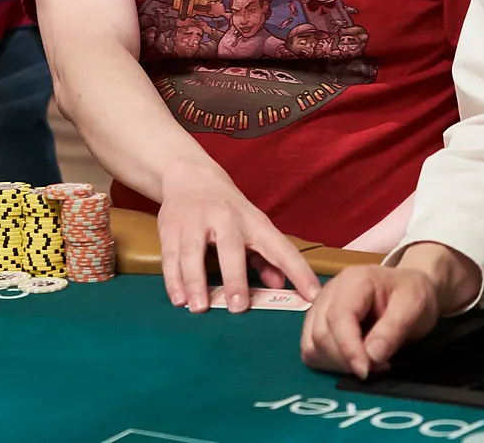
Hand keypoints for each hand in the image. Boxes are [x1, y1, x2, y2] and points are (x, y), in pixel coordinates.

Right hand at [156, 164, 321, 313]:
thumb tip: (278, 286)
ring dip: (195, 282)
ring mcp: (195, 221)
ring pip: (192, 252)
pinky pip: (170, 256)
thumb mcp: (252, 227)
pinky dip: (173, 279)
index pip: (281, 248)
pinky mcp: (170, 227)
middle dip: (235, 277)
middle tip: (238, 307)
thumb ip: (266, 259)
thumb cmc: (228, 210)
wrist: (190, 176)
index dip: (299, 272)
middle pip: (230, 247)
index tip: (313, 296)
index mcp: (253, 222)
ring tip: (199, 308)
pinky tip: (178, 299)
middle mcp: (224, 218)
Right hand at [301, 265, 443, 379]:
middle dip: (346, 359)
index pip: (338, 317)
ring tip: (369, 363)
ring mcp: (320, 307)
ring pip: (311, 345)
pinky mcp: (318, 323)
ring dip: (336, 364)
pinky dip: (329, 363)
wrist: (410, 288)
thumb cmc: (412, 294)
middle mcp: (330, 292)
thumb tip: (371, 357)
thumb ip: (392, 330)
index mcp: (353, 281)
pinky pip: (312, 349)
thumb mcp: (414, 306)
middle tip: (379, 366)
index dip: (349, 348)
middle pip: (321, 333)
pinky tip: (354, 361)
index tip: (366, 372)